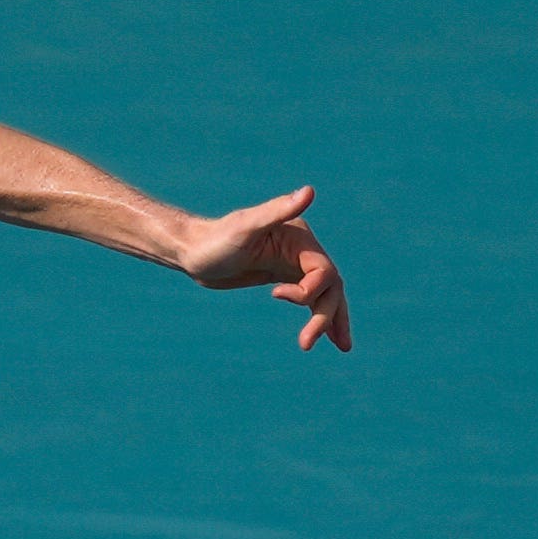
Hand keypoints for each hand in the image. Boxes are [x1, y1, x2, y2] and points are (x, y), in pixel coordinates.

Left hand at [178, 185, 351, 352]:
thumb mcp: (245, 226)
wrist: (193, 252)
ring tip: (343, 347)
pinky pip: (310, 299)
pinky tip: (324, 335)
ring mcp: (295, 266)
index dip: (308, 290)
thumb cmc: (216, 239)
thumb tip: (309, 191)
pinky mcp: (284, 278)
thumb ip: (277, 210)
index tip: (276, 296)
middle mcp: (303, 251)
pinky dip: (319, 315)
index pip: (323, 271)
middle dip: (325, 315)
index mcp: (300, 238)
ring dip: (333, 320)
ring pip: (325, 295)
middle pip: (329, 287)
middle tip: (306, 344)